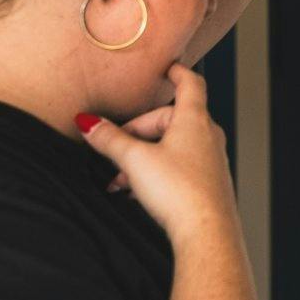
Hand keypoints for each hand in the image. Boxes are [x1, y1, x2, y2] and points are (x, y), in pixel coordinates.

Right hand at [78, 65, 239, 247]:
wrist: (206, 232)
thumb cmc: (179, 192)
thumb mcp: (135, 160)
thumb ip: (110, 140)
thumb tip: (88, 123)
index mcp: (194, 120)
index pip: (190, 84)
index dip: (178, 73)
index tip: (168, 68)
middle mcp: (208, 136)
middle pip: (170, 119)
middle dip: (139, 132)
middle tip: (115, 148)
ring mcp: (210, 160)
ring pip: (171, 147)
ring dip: (143, 157)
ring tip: (120, 179)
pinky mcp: (208, 183)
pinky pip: (178, 167)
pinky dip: (156, 172)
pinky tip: (136, 192)